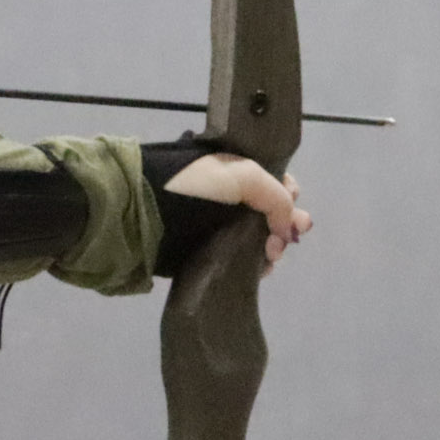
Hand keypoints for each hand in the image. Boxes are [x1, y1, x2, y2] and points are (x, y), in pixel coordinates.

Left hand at [164, 154, 310, 268]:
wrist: (147, 211)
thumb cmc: (195, 185)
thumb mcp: (243, 175)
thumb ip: (276, 197)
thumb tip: (288, 228)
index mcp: (233, 172)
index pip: (272, 181)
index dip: (288, 193)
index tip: (292, 205)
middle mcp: (228, 198)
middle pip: (270, 213)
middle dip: (287, 224)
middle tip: (290, 236)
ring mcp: (218, 227)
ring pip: (259, 239)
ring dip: (274, 247)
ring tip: (272, 254)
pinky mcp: (208, 251)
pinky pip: (242, 259)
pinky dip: (257, 264)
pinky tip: (263, 268)